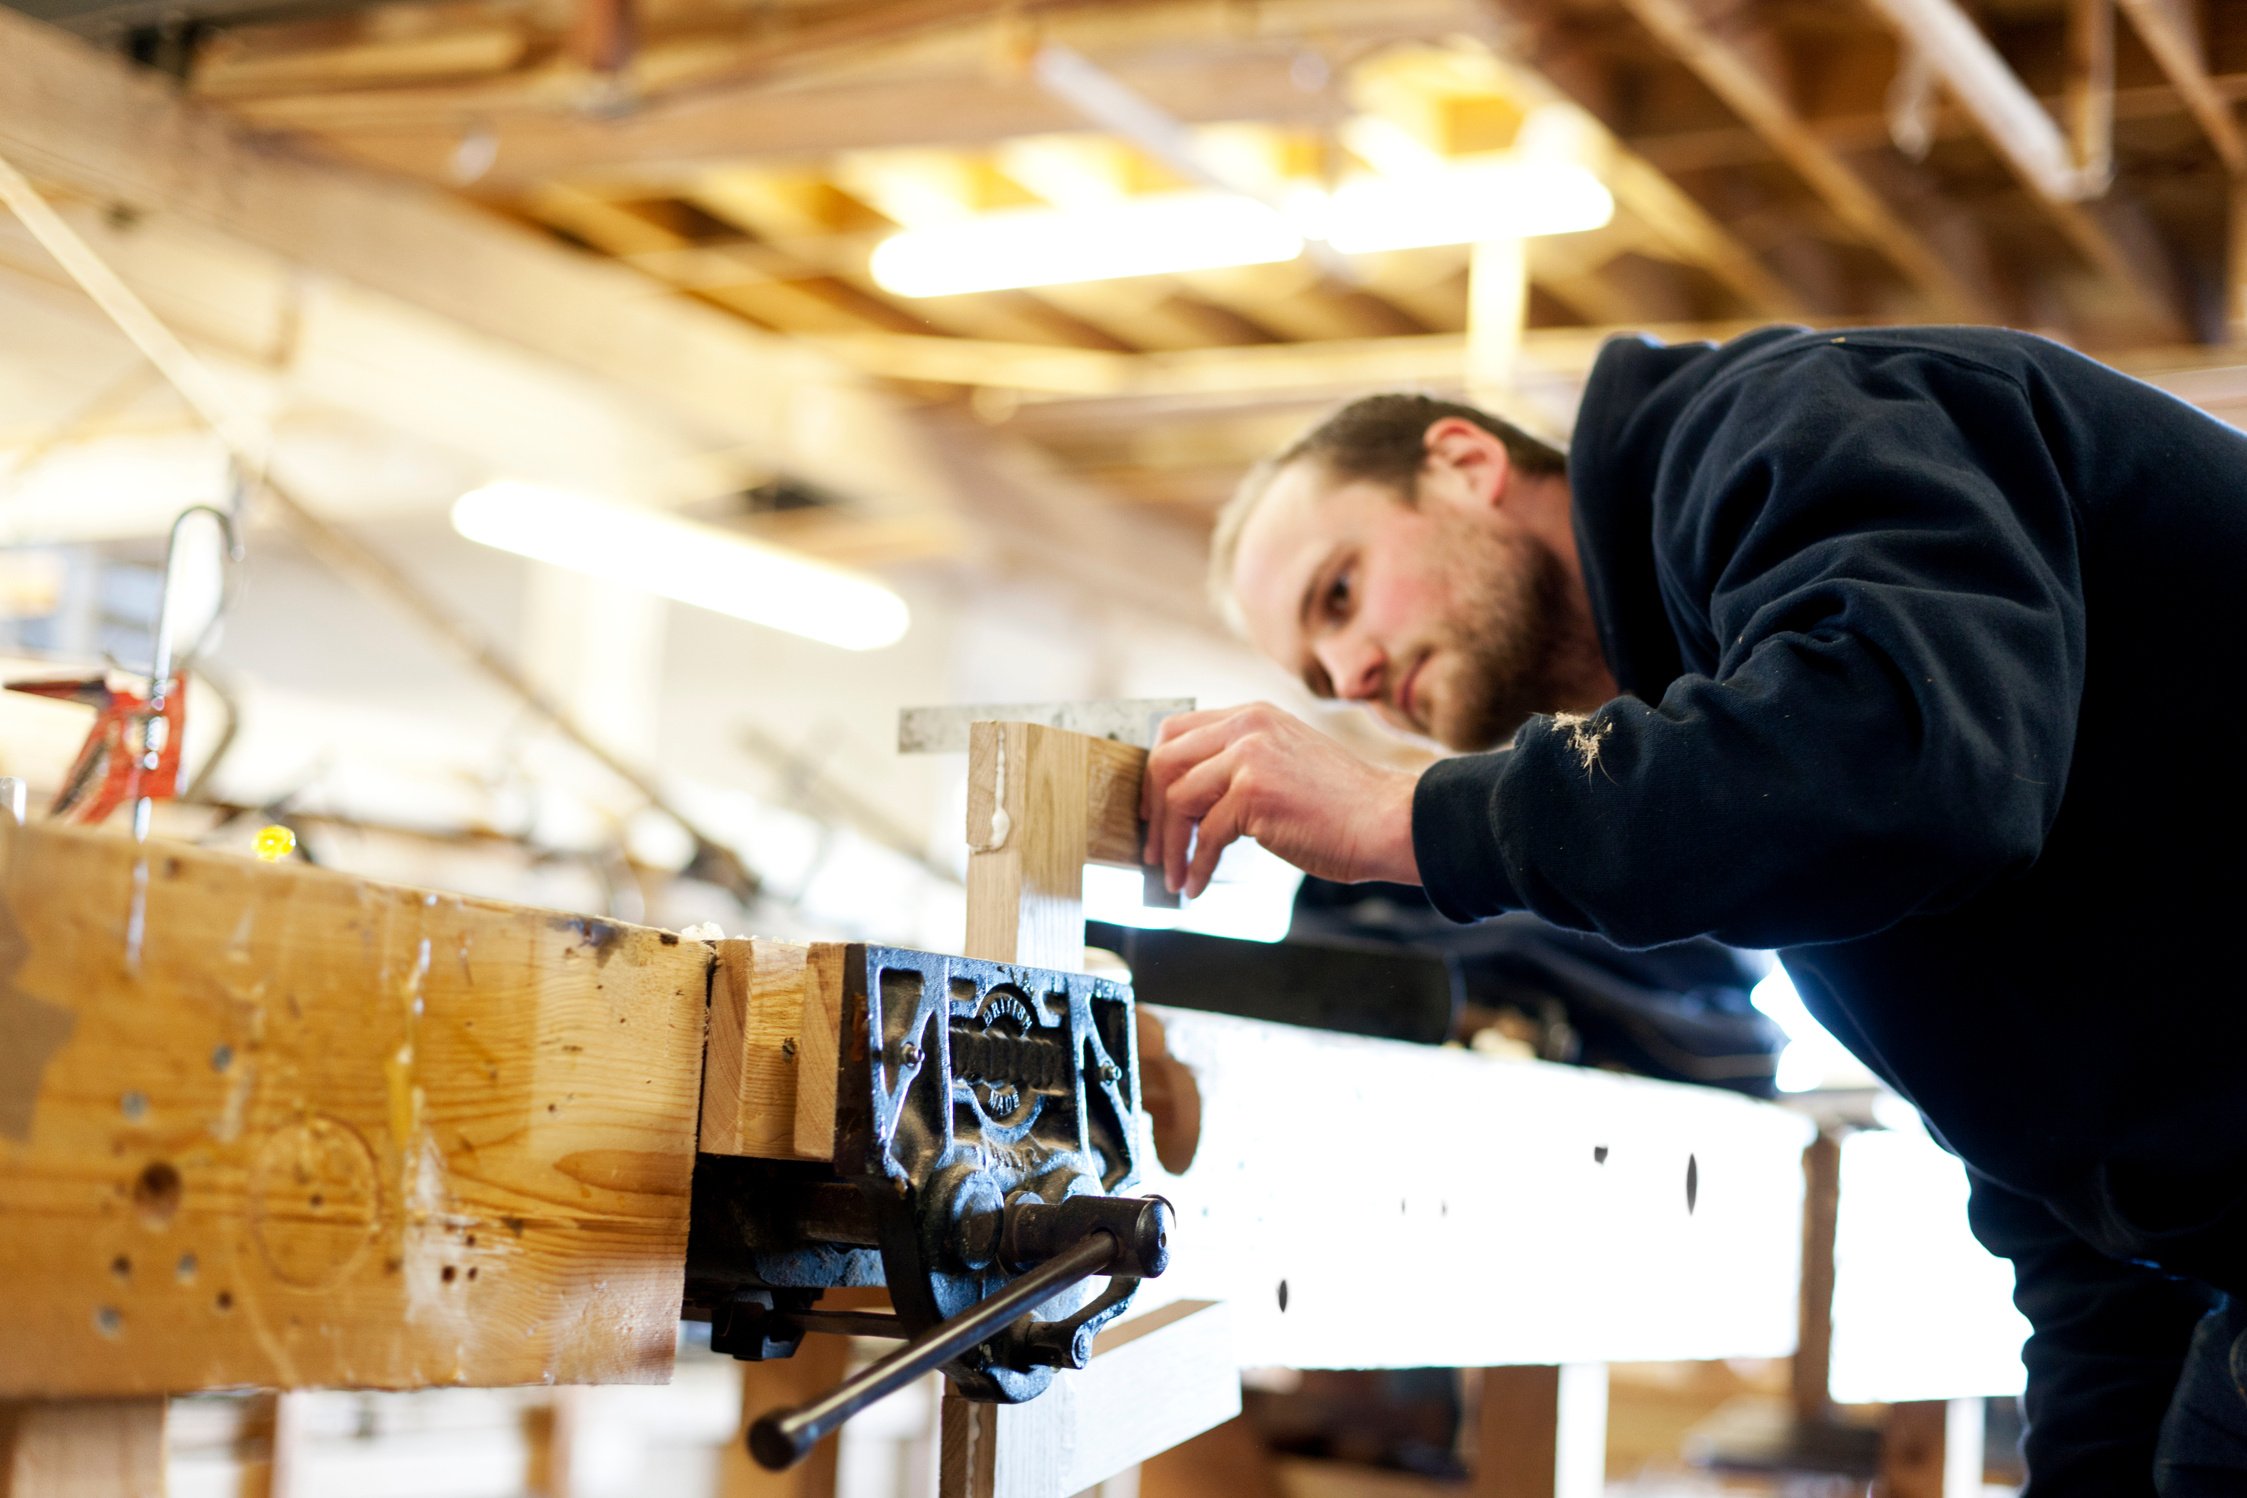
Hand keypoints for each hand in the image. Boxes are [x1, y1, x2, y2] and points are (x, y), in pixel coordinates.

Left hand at [1139, 703, 1421, 897]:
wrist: (1389, 821)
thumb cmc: (1343, 806)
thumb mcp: (1286, 763)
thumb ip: (1242, 765)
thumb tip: (1192, 798)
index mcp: (1252, 715)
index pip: (1176, 731)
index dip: (1154, 774)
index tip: (1150, 811)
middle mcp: (1246, 726)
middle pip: (1164, 762)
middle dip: (1151, 812)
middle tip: (1153, 850)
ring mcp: (1249, 755)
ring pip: (1177, 800)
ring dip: (1170, 847)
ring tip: (1174, 877)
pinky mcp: (1254, 792)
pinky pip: (1206, 835)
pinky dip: (1196, 866)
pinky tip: (1198, 887)